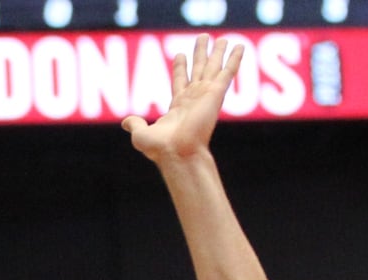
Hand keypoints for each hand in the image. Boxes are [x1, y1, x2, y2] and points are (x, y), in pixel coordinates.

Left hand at [122, 34, 242, 161]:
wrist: (178, 153)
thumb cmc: (161, 149)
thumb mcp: (141, 134)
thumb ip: (135, 125)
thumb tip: (127, 122)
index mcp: (178, 107)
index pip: (180, 81)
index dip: (180, 67)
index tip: (180, 55)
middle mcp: (194, 99)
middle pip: (198, 70)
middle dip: (200, 54)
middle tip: (203, 38)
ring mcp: (206, 95)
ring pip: (213, 67)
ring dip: (218, 52)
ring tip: (222, 38)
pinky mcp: (216, 94)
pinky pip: (227, 72)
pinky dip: (234, 59)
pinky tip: (240, 46)